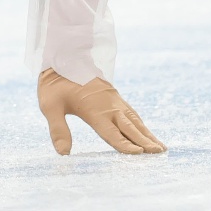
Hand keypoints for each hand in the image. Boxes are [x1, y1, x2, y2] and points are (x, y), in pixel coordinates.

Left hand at [37, 68, 166, 155]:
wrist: (63, 57)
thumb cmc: (54, 84)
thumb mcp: (49, 106)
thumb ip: (58, 129)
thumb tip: (63, 154)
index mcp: (94, 110)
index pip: (112, 132)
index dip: (125, 144)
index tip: (139, 154)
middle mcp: (108, 105)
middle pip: (129, 127)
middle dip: (144, 141)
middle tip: (160, 153)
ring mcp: (114, 100)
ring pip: (134, 120)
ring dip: (147, 133)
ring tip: (160, 147)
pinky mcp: (114, 96)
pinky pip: (131, 113)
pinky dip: (141, 124)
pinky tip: (145, 131)